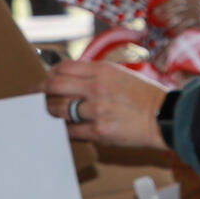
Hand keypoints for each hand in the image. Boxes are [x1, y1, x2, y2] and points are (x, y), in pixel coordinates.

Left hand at [44, 57, 170, 152]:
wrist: (166, 116)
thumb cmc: (146, 96)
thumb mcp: (123, 75)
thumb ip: (98, 76)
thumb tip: (73, 80)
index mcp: (103, 71)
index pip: (64, 67)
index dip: (50, 74)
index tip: (46, 80)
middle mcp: (97, 88)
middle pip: (54, 86)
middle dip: (40, 92)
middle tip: (34, 97)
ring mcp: (96, 110)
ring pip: (59, 110)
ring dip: (52, 113)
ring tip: (51, 114)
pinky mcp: (99, 130)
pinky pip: (71, 131)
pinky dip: (65, 130)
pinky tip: (65, 130)